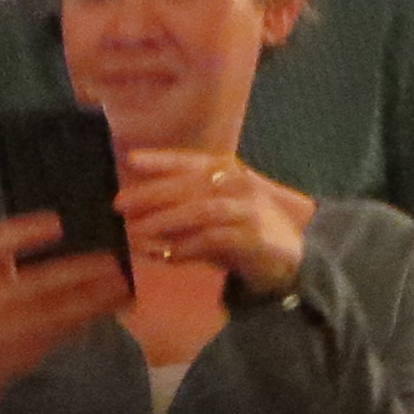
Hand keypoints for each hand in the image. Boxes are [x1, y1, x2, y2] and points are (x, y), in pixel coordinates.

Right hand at [0, 209, 128, 413]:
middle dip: (77, 272)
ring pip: (57, 311)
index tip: (59, 223)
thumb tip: (84, 227)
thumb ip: (23, 249)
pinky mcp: (28, 347)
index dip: (27, 231)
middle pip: (35, 283)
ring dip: (94, 297)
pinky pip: (66, 328)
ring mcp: (6, 327)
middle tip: (111, 261)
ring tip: (122, 283)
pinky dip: (93, 314)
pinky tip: (116, 302)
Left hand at [116, 149, 307, 295]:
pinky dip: (186, 247)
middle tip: (120, 205)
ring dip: (165, 220)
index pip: (190, 161)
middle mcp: (236, 184)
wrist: (293, 253)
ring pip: (201, 209)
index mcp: (226, 171)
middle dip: (152, 194)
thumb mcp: (213, 214)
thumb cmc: (245, 230)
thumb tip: (139, 218)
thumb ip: (182, 211)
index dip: (161, 159)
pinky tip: (166, 255)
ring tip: (136, 232)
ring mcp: (246, 209)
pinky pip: (214, 239)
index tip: (131, 161)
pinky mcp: (253, 237)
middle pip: (190, 184)